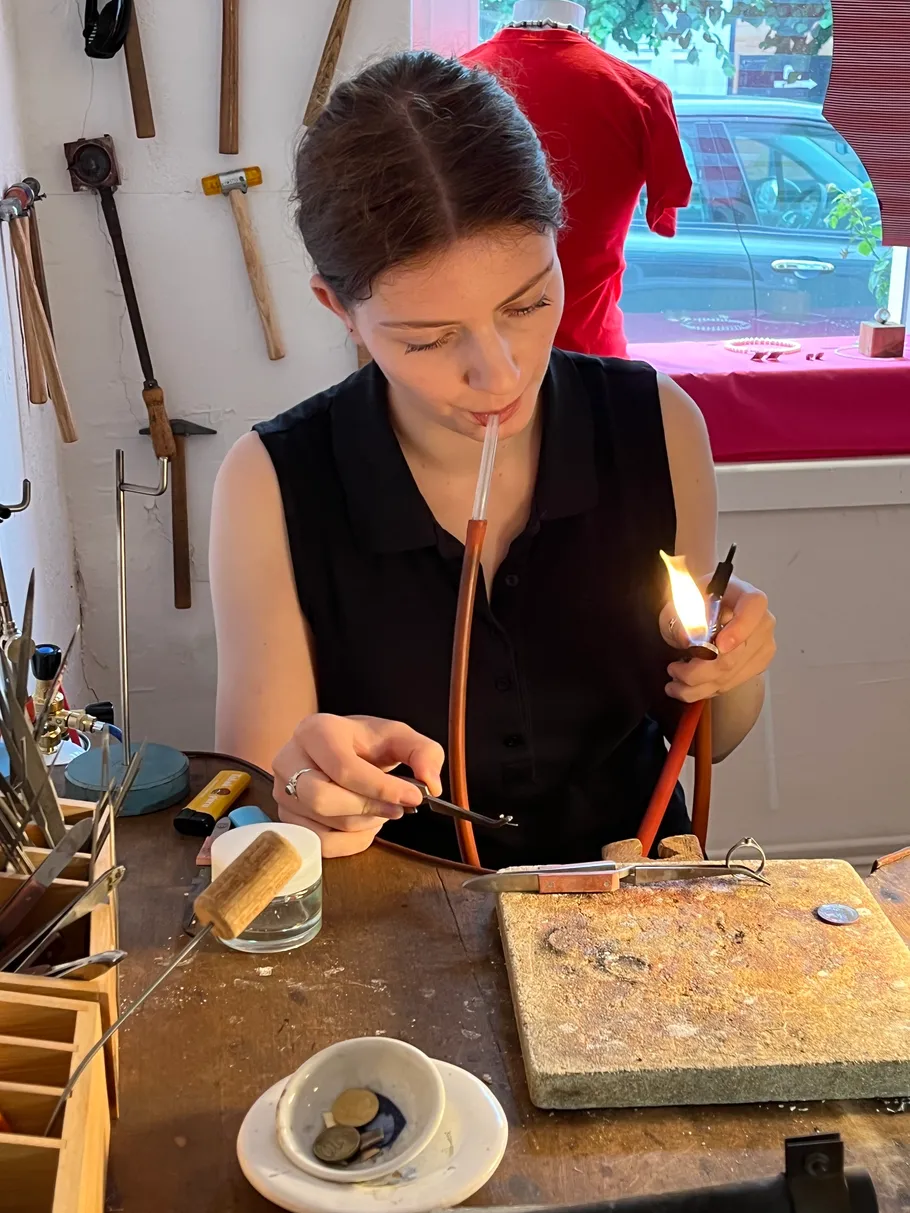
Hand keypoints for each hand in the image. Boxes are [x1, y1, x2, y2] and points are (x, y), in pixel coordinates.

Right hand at [272, 714, 444, 857]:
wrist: (336, 750)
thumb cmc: (366, 744)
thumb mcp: (398, 737)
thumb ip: (424, 753)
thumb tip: (430, 784)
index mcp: (316, 730)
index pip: (344, 768)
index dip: (381, 788)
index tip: (413, 797)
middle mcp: (289, 759)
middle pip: (323, 799)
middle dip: (367, 809)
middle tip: (396, 810)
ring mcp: (282, 791)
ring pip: (321, 824)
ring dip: (361, 825)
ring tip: (380, 812)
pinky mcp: (286, 817)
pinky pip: (318, 844)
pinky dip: (349, 843)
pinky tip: (364, 827)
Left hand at [659, 575, 775, 702]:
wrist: (705, 609)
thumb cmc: (694, 601)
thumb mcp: (680, 602)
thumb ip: (683, 616)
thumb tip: (688, 640)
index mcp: (746, 595)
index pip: (753, 606)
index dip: (739, 628)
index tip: (719, 645)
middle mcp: (762, 621)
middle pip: (736, 654)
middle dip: (699, 670)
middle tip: (673, 669)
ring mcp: (763, 646)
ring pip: (730, 676)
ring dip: (697, 685)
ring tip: (673, 682)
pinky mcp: (757, 666)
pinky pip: (731, 684)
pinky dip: (706, 689)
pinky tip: (687, 687)